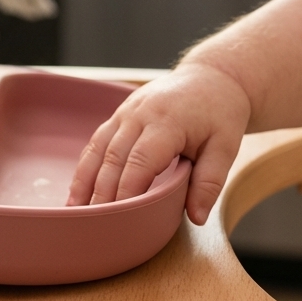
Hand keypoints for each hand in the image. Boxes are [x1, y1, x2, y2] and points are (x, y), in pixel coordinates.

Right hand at [67, 63, 250, 223]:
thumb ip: (210, 182)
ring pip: (99, 148)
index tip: (120, 218)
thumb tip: (196, 217)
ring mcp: (126, 112)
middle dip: (101, 192)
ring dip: (84, 180)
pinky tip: (79, 188)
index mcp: (168, 122)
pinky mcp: (119, 115)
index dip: (127, 190)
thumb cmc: (219, 113)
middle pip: (114, 157)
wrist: (210, 77)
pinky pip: (97, 141)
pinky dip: (86, 166)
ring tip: (75, 209)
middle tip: (94, 223)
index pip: (141, 161)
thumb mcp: (226, 147)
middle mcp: (140, 114)